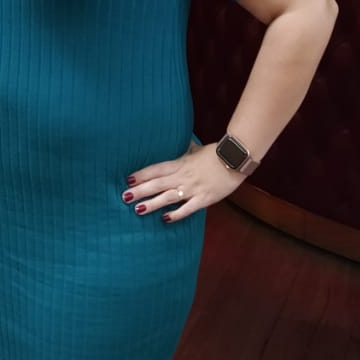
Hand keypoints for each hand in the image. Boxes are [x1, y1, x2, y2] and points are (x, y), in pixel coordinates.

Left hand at [122, 142, 243, 223]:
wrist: (234, 160)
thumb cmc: (215, 153)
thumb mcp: (196, 148)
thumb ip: (184, 148)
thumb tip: (178, 141)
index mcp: (180, 163)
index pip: (156, 169)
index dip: (142, 174)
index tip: (128, 180)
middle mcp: (183, 176)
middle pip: (157, 184)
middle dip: (140, 190)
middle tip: (124, 196)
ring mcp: (193, 189)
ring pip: (168, 197)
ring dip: (152, 203)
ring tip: (137, 209)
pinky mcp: (204, 199)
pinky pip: (187, 209)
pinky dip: (176, 214)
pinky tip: (164, 219)